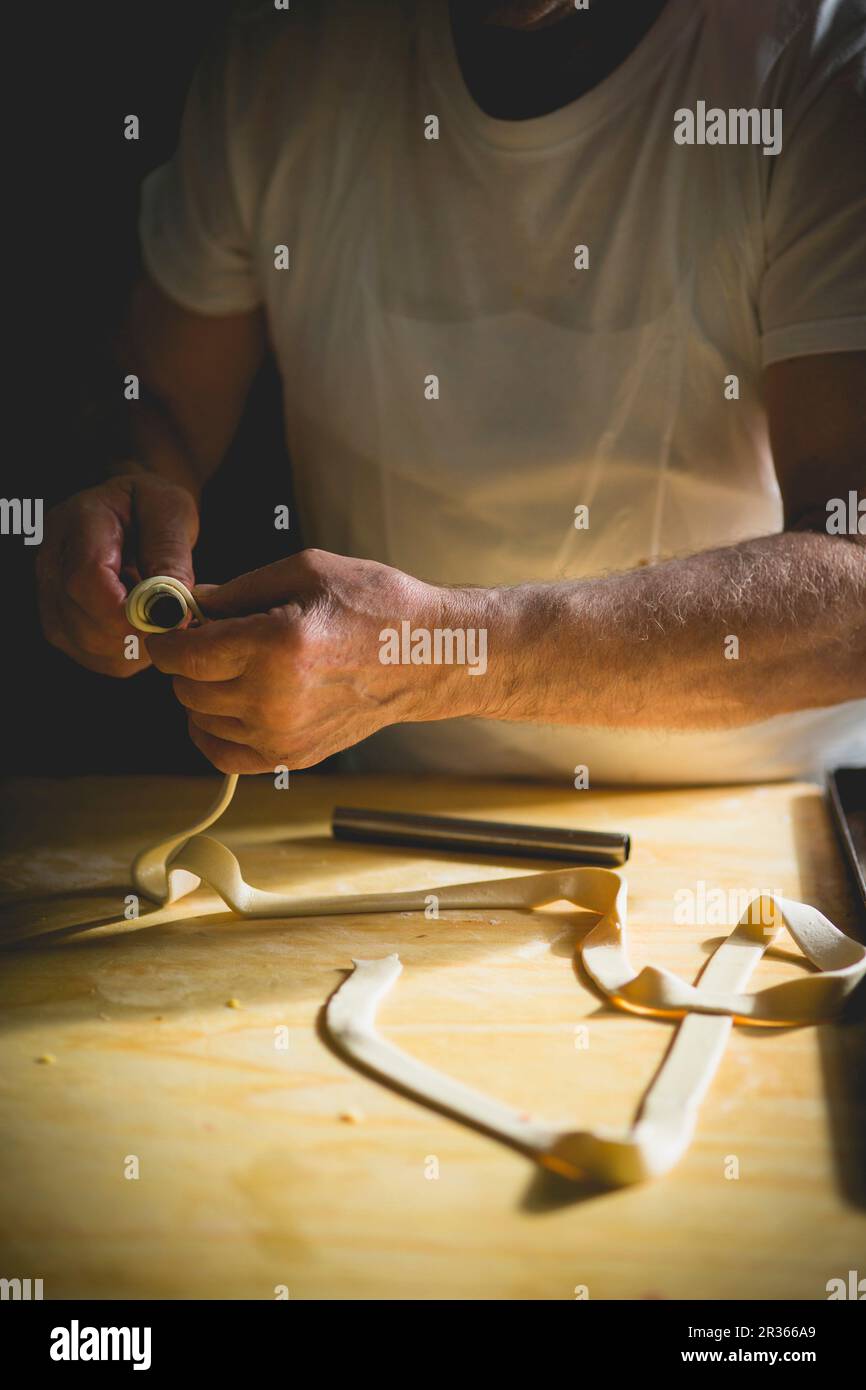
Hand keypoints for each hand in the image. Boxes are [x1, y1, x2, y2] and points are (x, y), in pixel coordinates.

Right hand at [37, 473, 198, 676]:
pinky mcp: (63, 627)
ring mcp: (50, 598)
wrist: (131, 509)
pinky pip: (99, 659)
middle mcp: (51, 564)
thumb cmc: (152, 506)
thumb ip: (169, 551)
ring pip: (92, 647)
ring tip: (160, 614)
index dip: (130, 610)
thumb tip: (170, 602)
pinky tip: (147, 627)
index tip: (171, 613)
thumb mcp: (170, 510)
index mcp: (76, 524)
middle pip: (86, 623)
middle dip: (140, 630)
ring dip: (138, 643)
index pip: (87, 581)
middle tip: (177, 615)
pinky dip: (131, 653)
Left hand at [146, 549, 480, 772]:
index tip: (174, 627)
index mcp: (276, 643)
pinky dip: (212, 731)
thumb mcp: (304, 570)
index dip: (167, 637)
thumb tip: (186, 605)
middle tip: (210, 640)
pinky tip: (227, 706)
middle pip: (185, 687)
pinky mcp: (292, 756)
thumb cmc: (375, 605)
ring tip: (232, 668)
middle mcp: (275, 696)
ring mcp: (283, 734)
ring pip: (199, 719)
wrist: (425, 656)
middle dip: (186, 661)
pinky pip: (222, 754)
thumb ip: (236, 590)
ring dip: (201, 693)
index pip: (182, 653)